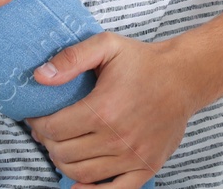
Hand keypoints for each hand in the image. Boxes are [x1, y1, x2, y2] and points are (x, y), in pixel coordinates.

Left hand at [28, 32, 206, 188]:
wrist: (185, 76)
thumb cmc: (144, 61)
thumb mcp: (107, 46)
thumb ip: (72, 57)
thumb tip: (39, 76)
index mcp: (104, 109)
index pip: (54, 129)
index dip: (38, 124)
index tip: (37, 118)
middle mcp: (118, 137)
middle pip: (64, 153)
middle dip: (49, 142)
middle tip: (49, 131)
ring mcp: (133, 155)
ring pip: (81, 173)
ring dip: (64, 163)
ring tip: (63, 147)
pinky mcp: (147, 166)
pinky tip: (80, 184)